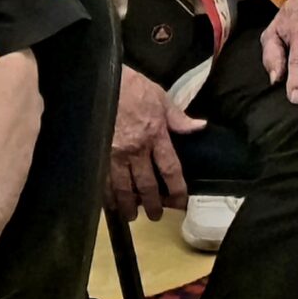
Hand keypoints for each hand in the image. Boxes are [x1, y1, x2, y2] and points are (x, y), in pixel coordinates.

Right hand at [108, 64, 203, 219]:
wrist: (103, 81)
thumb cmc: (134, 87)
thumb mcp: (161, 98)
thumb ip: (178, 118)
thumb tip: (200, 127)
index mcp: (156, 135)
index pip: (170, 168)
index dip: (177, 188)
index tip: (181, 202)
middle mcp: (136, 149)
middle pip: (146, 184)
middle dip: (152, 203)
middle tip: (155, 216)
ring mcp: (114, 154)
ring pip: (123, 188)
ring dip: (129, 205)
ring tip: (132, 216)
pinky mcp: (97, 155)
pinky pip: (103, 181)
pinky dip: (107, 197)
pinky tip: (110, 205)